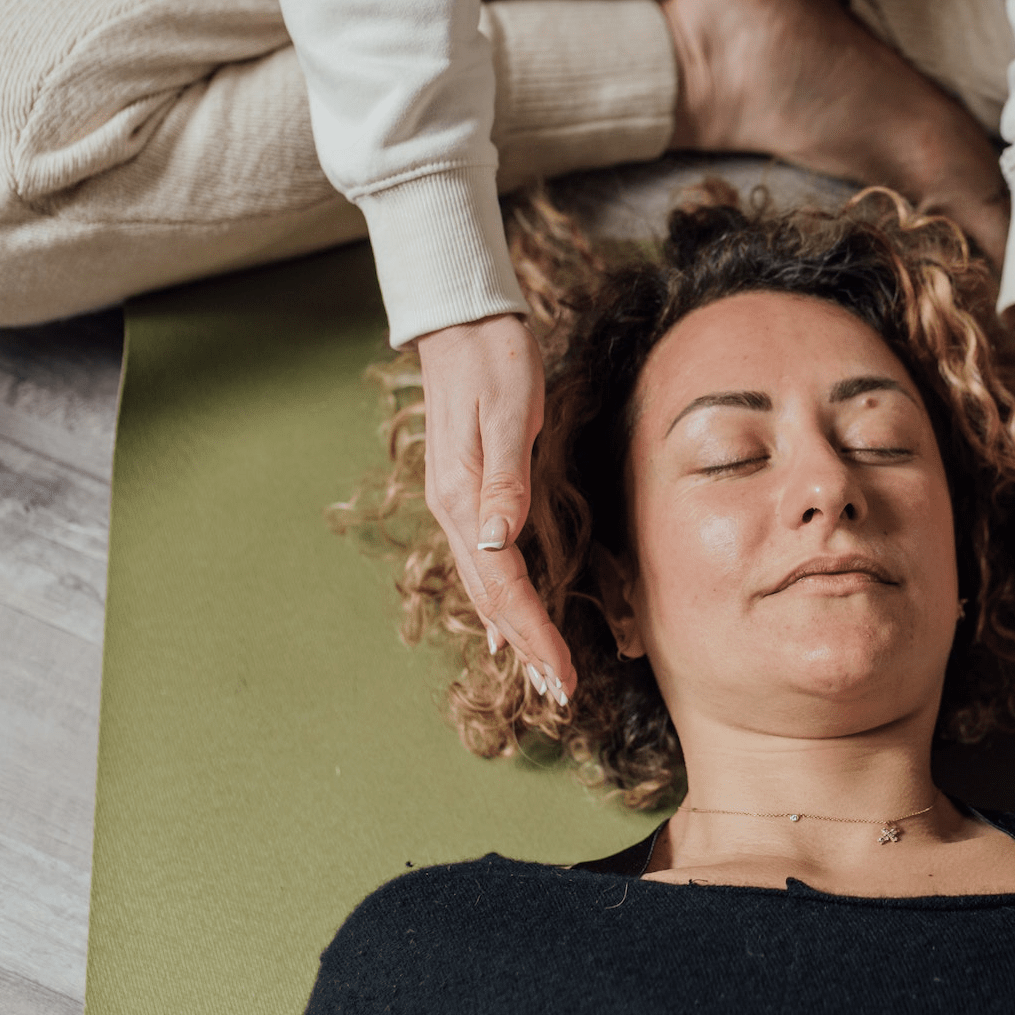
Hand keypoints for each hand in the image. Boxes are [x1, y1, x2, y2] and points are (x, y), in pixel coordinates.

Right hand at [413, 314, 571, 702]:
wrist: (463, 323)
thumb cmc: (495, 361)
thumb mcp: (507, 415)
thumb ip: (505, 480)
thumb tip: (501, 543)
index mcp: (464, 499)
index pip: (502, 586)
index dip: (532, 633)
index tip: (559, 672)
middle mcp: (455, 510)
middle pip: (491, 597)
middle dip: (526, 646)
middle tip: (558, 691)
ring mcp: (457, 503)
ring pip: (485, 585)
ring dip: (513, 631)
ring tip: (538, 671)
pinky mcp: (468, 492)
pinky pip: (482, 562)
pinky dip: (498, 600)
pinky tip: (504, 622)